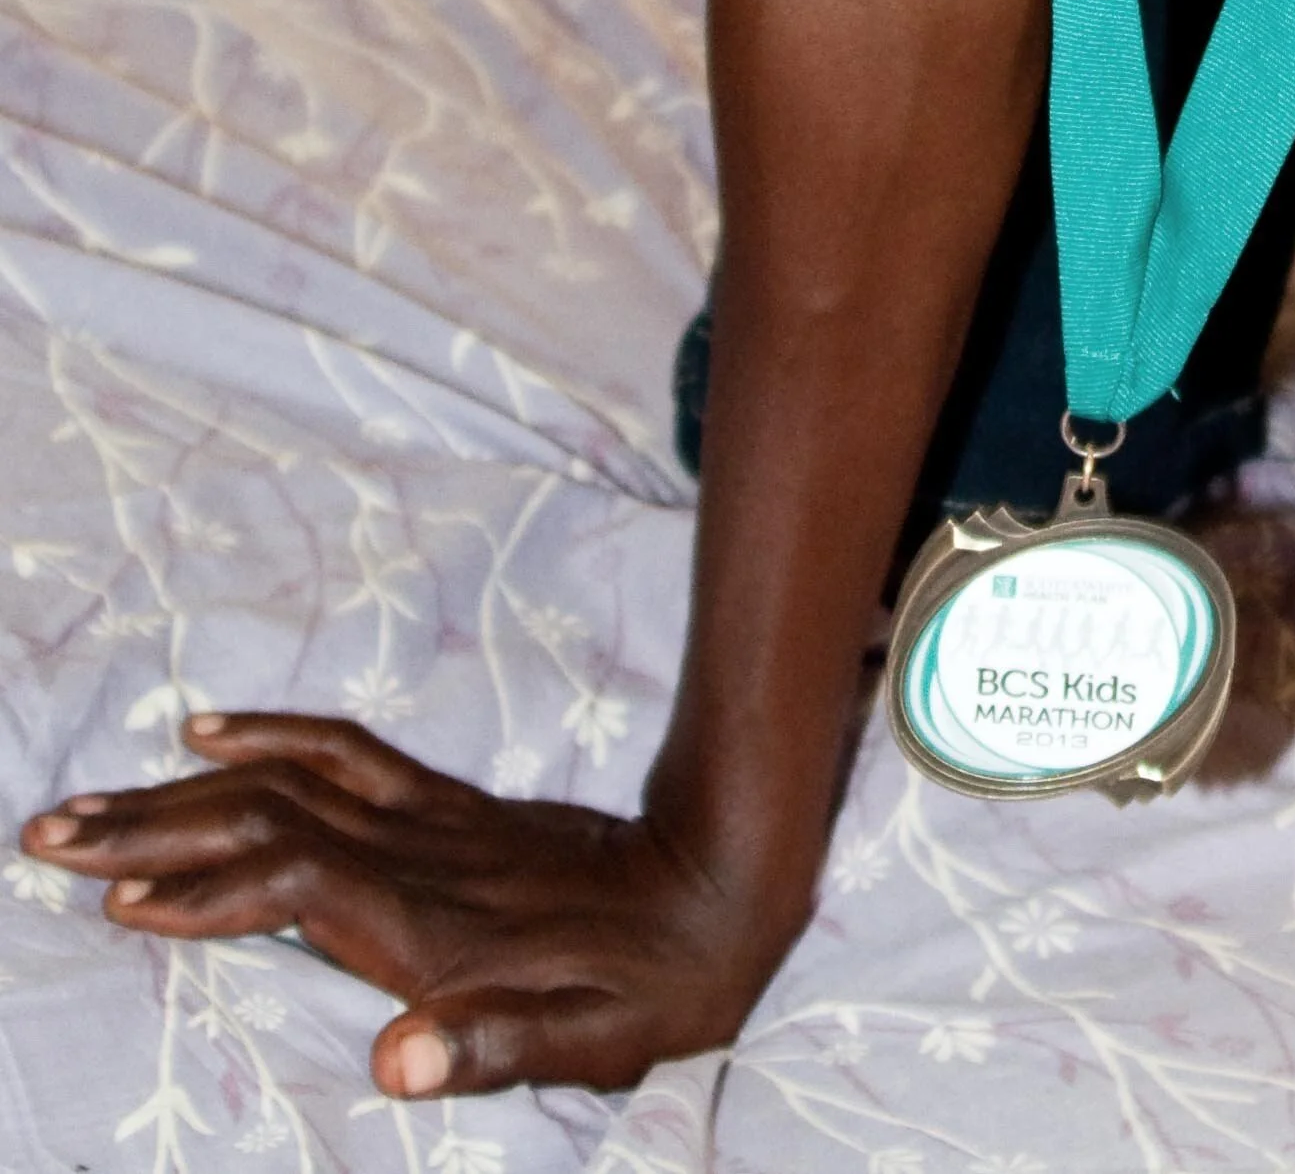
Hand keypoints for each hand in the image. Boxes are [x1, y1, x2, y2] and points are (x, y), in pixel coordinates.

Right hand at [20, 713, 803, 1097]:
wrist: (725, 880)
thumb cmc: (654, 985)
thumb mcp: (591, 1042)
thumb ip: (495, 1049)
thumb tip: (394, 1063)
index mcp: (431, 920)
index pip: (292, 885)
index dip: (207, 894)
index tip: (120, 907)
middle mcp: (417, 853)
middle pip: (261, 816)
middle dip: (151, 828)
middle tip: (47, 836)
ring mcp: (429, 817)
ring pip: (282, 781)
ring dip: (179, 788)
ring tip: (87, 802)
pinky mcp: (446, 803)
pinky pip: (338, 754)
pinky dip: (268, 737)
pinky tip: (210, 733)